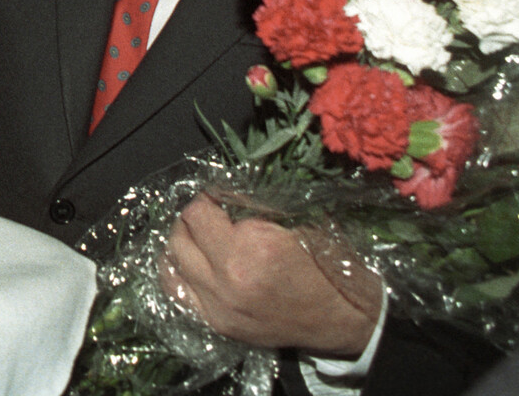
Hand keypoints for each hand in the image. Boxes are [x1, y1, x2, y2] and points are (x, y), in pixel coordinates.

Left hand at [162, 195, 381, 356]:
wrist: (345, 322)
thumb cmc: (330, 269)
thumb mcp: (301, 226)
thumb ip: (257, 212)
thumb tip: (224, 194)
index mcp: (255, 246)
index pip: (200, 212)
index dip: (205, 199)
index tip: (215, 196)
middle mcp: (230, 276)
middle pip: (181, 235)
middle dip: (191, 219)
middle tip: (206, 214)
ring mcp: (219, 305)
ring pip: (173, 262)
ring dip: (182, 243)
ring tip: (196, 236)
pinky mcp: (217, 325)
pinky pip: (178, 292)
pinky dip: (177, 272)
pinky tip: (187, 262)